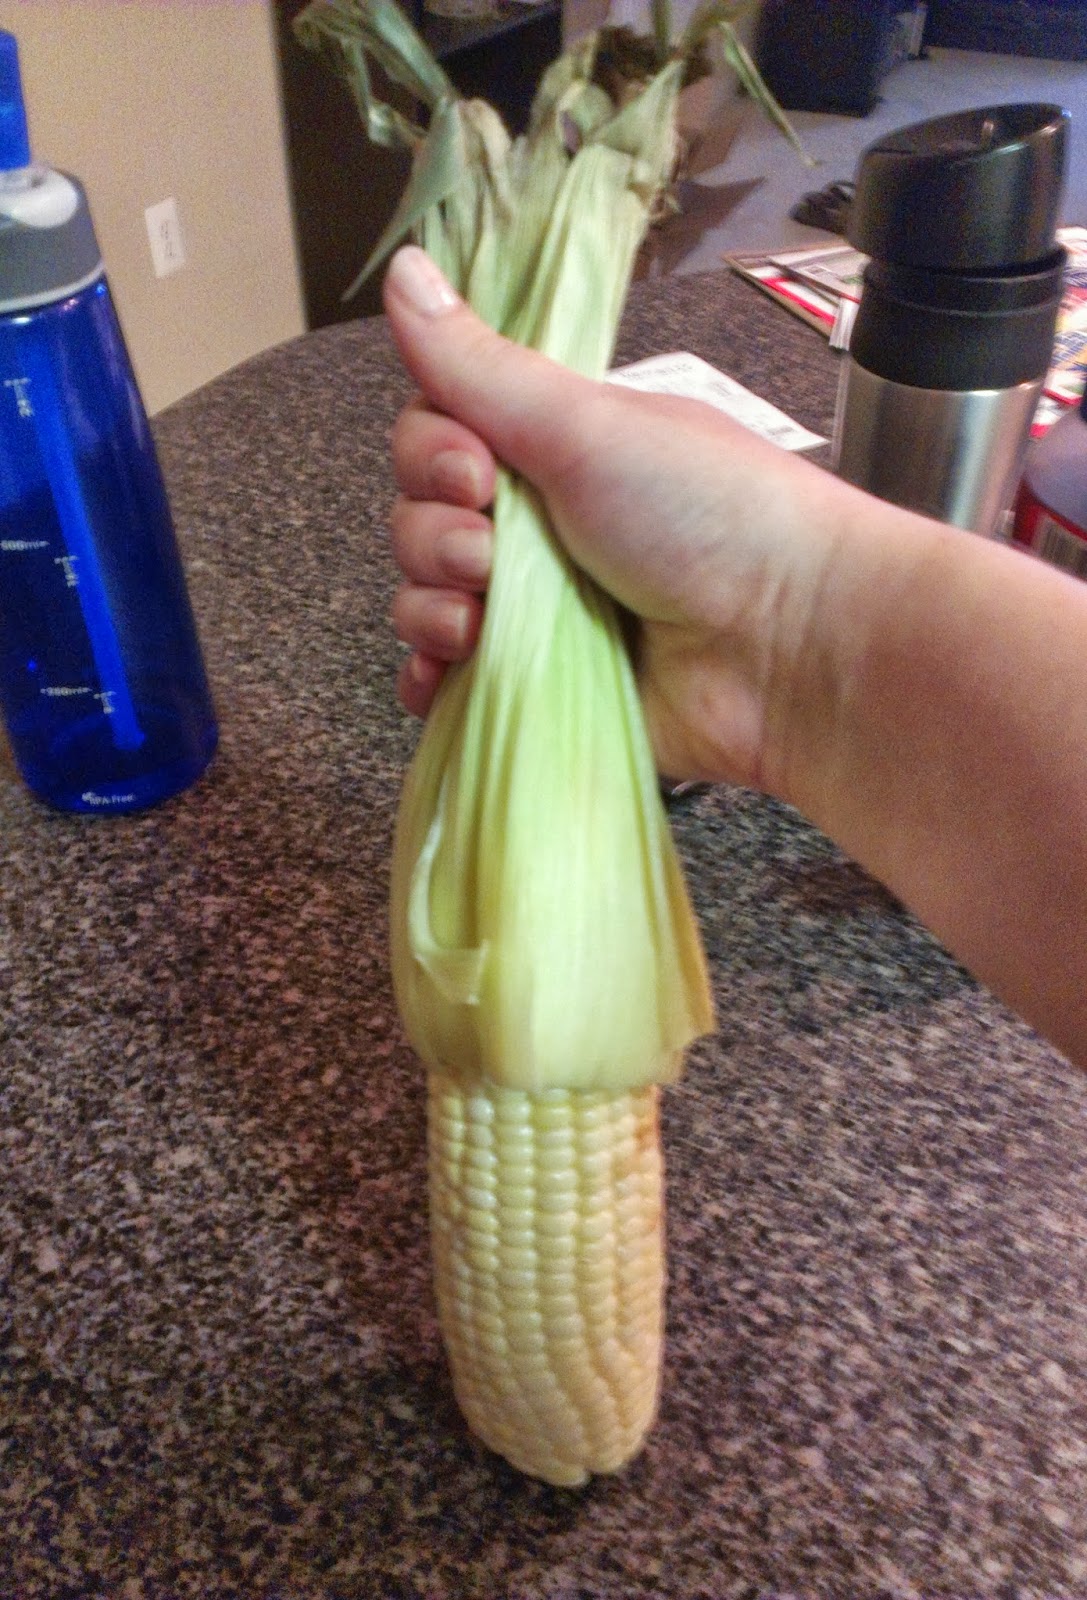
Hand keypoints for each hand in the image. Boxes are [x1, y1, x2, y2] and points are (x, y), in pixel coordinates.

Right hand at [384, 246, 842, 792]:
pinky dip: (434, 677)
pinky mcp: (539, 691)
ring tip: (488, 622)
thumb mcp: (586, 426)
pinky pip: (450, 682)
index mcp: (558, 450)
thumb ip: (482, 366)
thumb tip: (403, 269)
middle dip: (436, 534)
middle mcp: (542, 527)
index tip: (475, 470)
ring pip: (426, 599)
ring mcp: (539, 614)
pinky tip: (448, 673)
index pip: (439, 435)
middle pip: (421, 518)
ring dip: (433, 606)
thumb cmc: (710, 518)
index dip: (432, 453)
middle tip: (492, 549)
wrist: (790, 647)